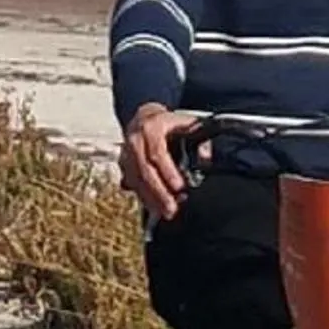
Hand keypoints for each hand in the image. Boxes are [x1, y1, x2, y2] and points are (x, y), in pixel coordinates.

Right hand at [120, 104, 206, 220]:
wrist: (144, 115)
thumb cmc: (169, 123)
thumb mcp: (187, 124)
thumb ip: (200, 139)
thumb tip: (206, 157)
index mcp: (151, 128)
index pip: (157, 153)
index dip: (168, 172)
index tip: (180, 187)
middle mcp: (135, 141)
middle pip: (144, 171)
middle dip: (159, 192)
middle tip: (172, 208)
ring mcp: (126, 153)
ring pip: (136, 180)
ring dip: (151, 199)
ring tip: (166, 212)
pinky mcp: (123, 164)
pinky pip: (132, 183)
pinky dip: (144, 197)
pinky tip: (155, 208)